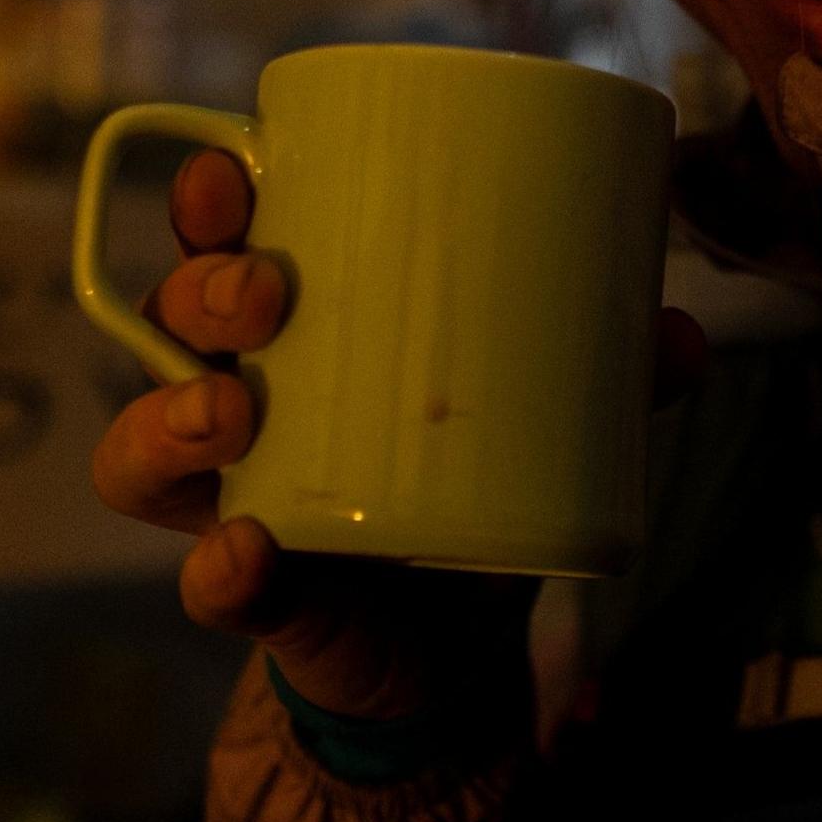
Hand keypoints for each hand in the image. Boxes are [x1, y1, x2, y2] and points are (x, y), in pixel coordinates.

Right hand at [92, 147, 692, 724]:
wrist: (450, 648)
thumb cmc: (465, 488)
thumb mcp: (534, 415)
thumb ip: (601, 377)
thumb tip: (678, 334)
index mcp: (286, 332)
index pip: (215, 244)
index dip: (205, 202)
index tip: (231, 174)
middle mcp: (231, 402)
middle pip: (169, 324)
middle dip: (200, 292)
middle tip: (265, 295)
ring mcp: (226, 499)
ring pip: (142, 446)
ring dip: (171, 418)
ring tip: (230, 410)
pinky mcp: (253, 594)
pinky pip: (208, 580)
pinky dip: (219, 571)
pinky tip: (241, 556)